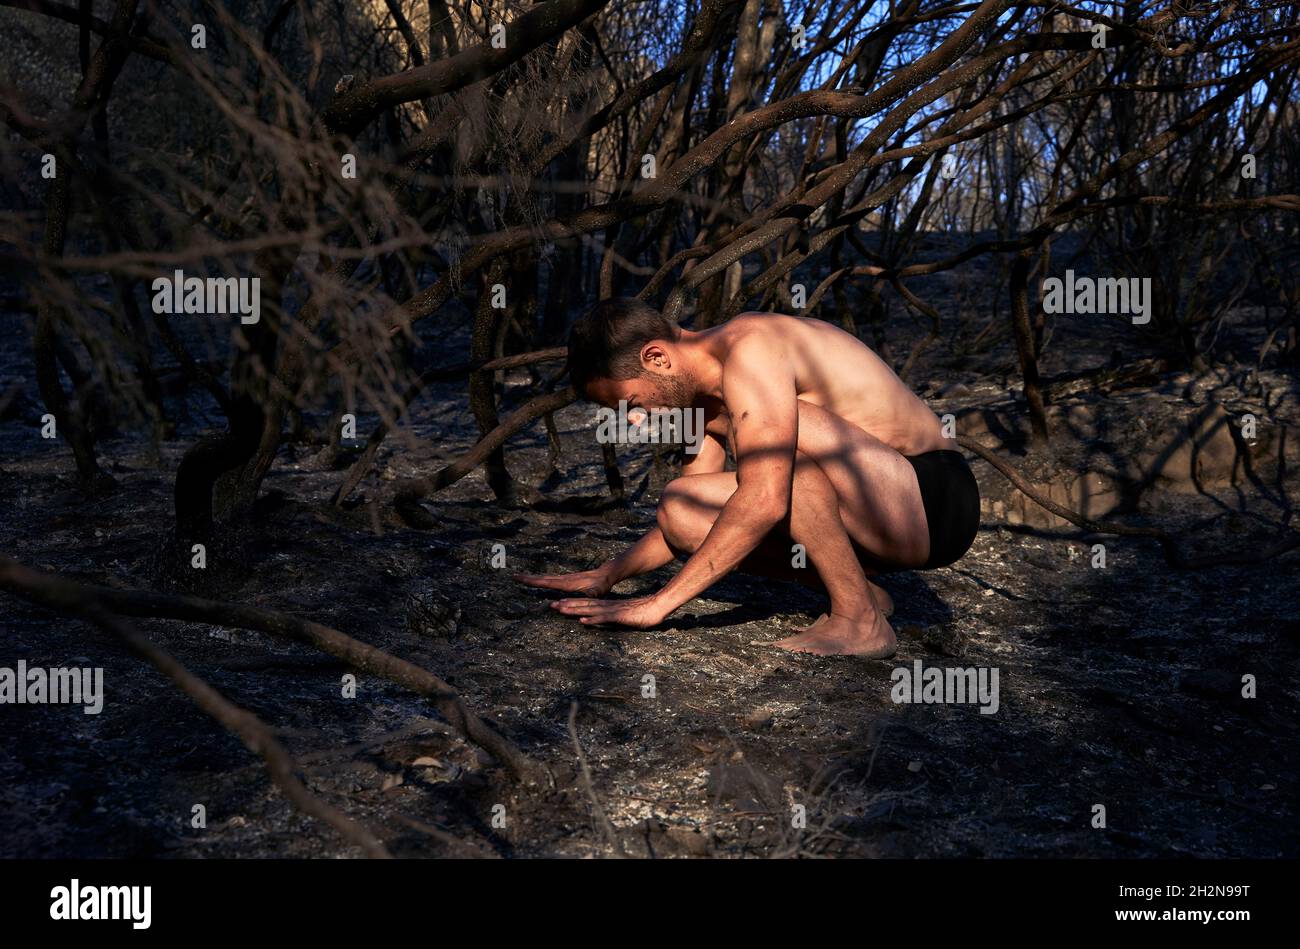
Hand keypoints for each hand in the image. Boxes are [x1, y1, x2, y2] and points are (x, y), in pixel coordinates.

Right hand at [513, 566, 614, 596]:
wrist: (605, 574)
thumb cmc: (601, 585)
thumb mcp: (598, 590)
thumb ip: (594, 593)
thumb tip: (592, 594)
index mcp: (566, 583)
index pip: (546, 582)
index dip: (533, 581)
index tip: (520, 577)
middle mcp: (563, 579)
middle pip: (542, 579)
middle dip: (528, 578)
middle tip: (514, 576)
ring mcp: (565, 578)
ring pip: (546, 578)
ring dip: (533, 578)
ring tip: (522, 577)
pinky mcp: (567, 579)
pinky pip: (551, 580)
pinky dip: (542, 580)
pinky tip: (540, 581)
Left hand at [549, 594, 669, 628]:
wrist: (658, 607)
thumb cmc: (644, 613)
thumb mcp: (625, 616)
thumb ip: (614, 617)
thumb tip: (606, 620)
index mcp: (608, 605)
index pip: (587, 603)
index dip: (573, 603)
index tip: (559, 603)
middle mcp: (608, 606)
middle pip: (584, 604)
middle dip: (568, 605)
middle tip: (552, 605)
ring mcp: (613, 610)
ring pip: (590, 610)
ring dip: (575, 610)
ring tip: (561, 610)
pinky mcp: (619, 616)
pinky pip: (603, 618)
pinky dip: (592, 619)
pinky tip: (582, 621)